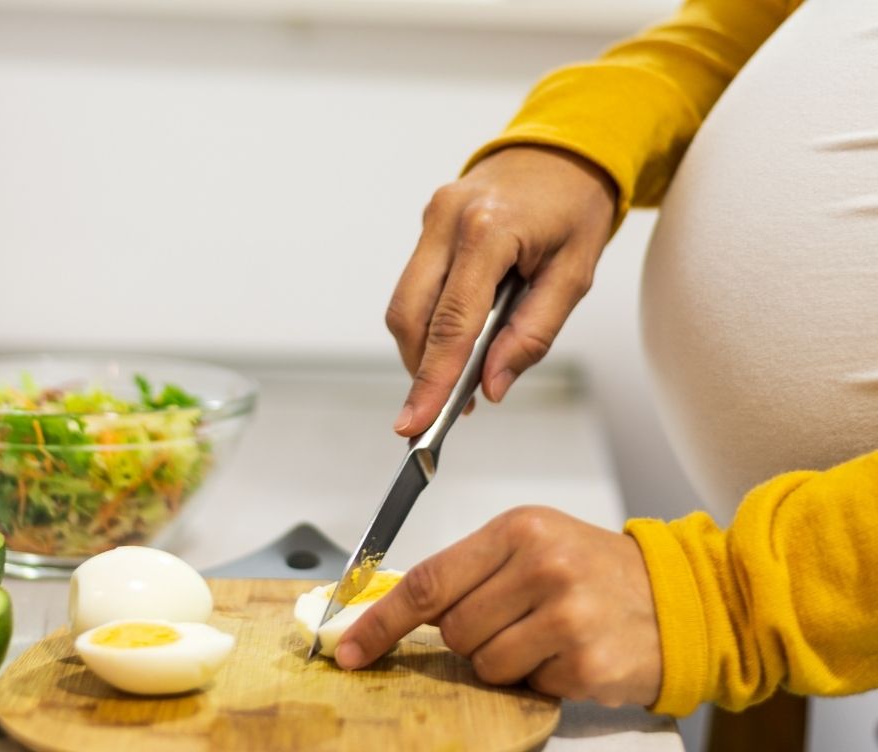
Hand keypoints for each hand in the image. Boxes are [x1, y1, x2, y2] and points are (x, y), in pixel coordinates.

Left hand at [334, 506, 661, 707]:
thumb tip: (396, 611)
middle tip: (512, 620)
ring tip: (544, 636)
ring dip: (505, 662)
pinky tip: (569, 654)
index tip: (352, 647)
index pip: (428, 581)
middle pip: (454, 630)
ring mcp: (566, 616)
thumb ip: (469, 570)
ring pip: (484, 664)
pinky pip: (526, 687)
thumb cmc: (593, 569)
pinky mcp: (586, 663)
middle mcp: (542, 566)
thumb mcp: (531, 545)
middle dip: (471, 637)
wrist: (679, 598)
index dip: (382, 621)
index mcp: (519, 529)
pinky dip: (539, 679)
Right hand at [386, 145, 615, 435]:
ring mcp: (431, 219)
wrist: (565, 148)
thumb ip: (533, 334)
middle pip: (410, 316)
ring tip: (458, 377)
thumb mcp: (574, 275)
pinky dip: (429, 322)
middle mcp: (448, 221)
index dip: (433, 378)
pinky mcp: (428, 225)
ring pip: (404, 305)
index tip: (416, 421)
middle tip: (437, 411)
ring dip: (423, 349)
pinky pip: (415, 286)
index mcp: (489, 230)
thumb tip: (492, 384)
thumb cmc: (576, 207)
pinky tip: (456, 340)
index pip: (451, 321)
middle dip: (420, 370)